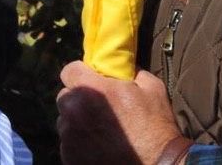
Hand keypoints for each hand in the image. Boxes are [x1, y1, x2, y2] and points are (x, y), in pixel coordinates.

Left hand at [56, 61, 184, 164]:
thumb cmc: (156, 128)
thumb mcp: (152, 88)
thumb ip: (132, 72)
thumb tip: (123, 66)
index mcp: (91, 90)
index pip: (69, 70)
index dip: (80, 74)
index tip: (90, 79)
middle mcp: (74, 112)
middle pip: (65, 97)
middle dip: (79, 99)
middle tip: (97, 107)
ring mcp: (69, 137)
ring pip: (65, 121)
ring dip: (78, 121)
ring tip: (100, 130)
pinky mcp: (69, 157)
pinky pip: (68, 143)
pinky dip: (79, 142)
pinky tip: (99, 145)